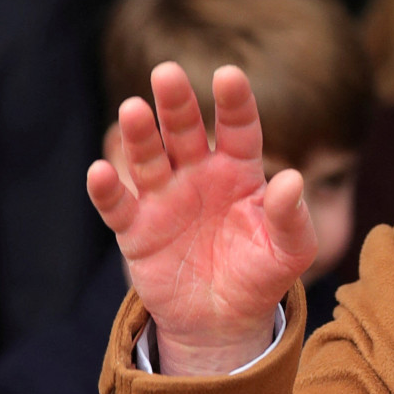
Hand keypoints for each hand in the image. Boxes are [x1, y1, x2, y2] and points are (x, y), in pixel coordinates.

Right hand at [87, 63, 316, 374]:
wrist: (225, 321)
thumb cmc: (262, 274)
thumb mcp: (290, 250)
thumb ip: (291, 216)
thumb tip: (293, 180)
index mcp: (240, 170)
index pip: (238, 127)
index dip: (233, 102)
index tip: (228, 75)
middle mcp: (199, 174)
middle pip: (185, 130)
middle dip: (177, 103)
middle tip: (167, 72)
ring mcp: (165, 198)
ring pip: (149, 158)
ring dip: (140, 135)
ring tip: (133, 109)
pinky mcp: (137, 230)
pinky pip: (118, 206)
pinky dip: (107, 190)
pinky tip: (101, 171)